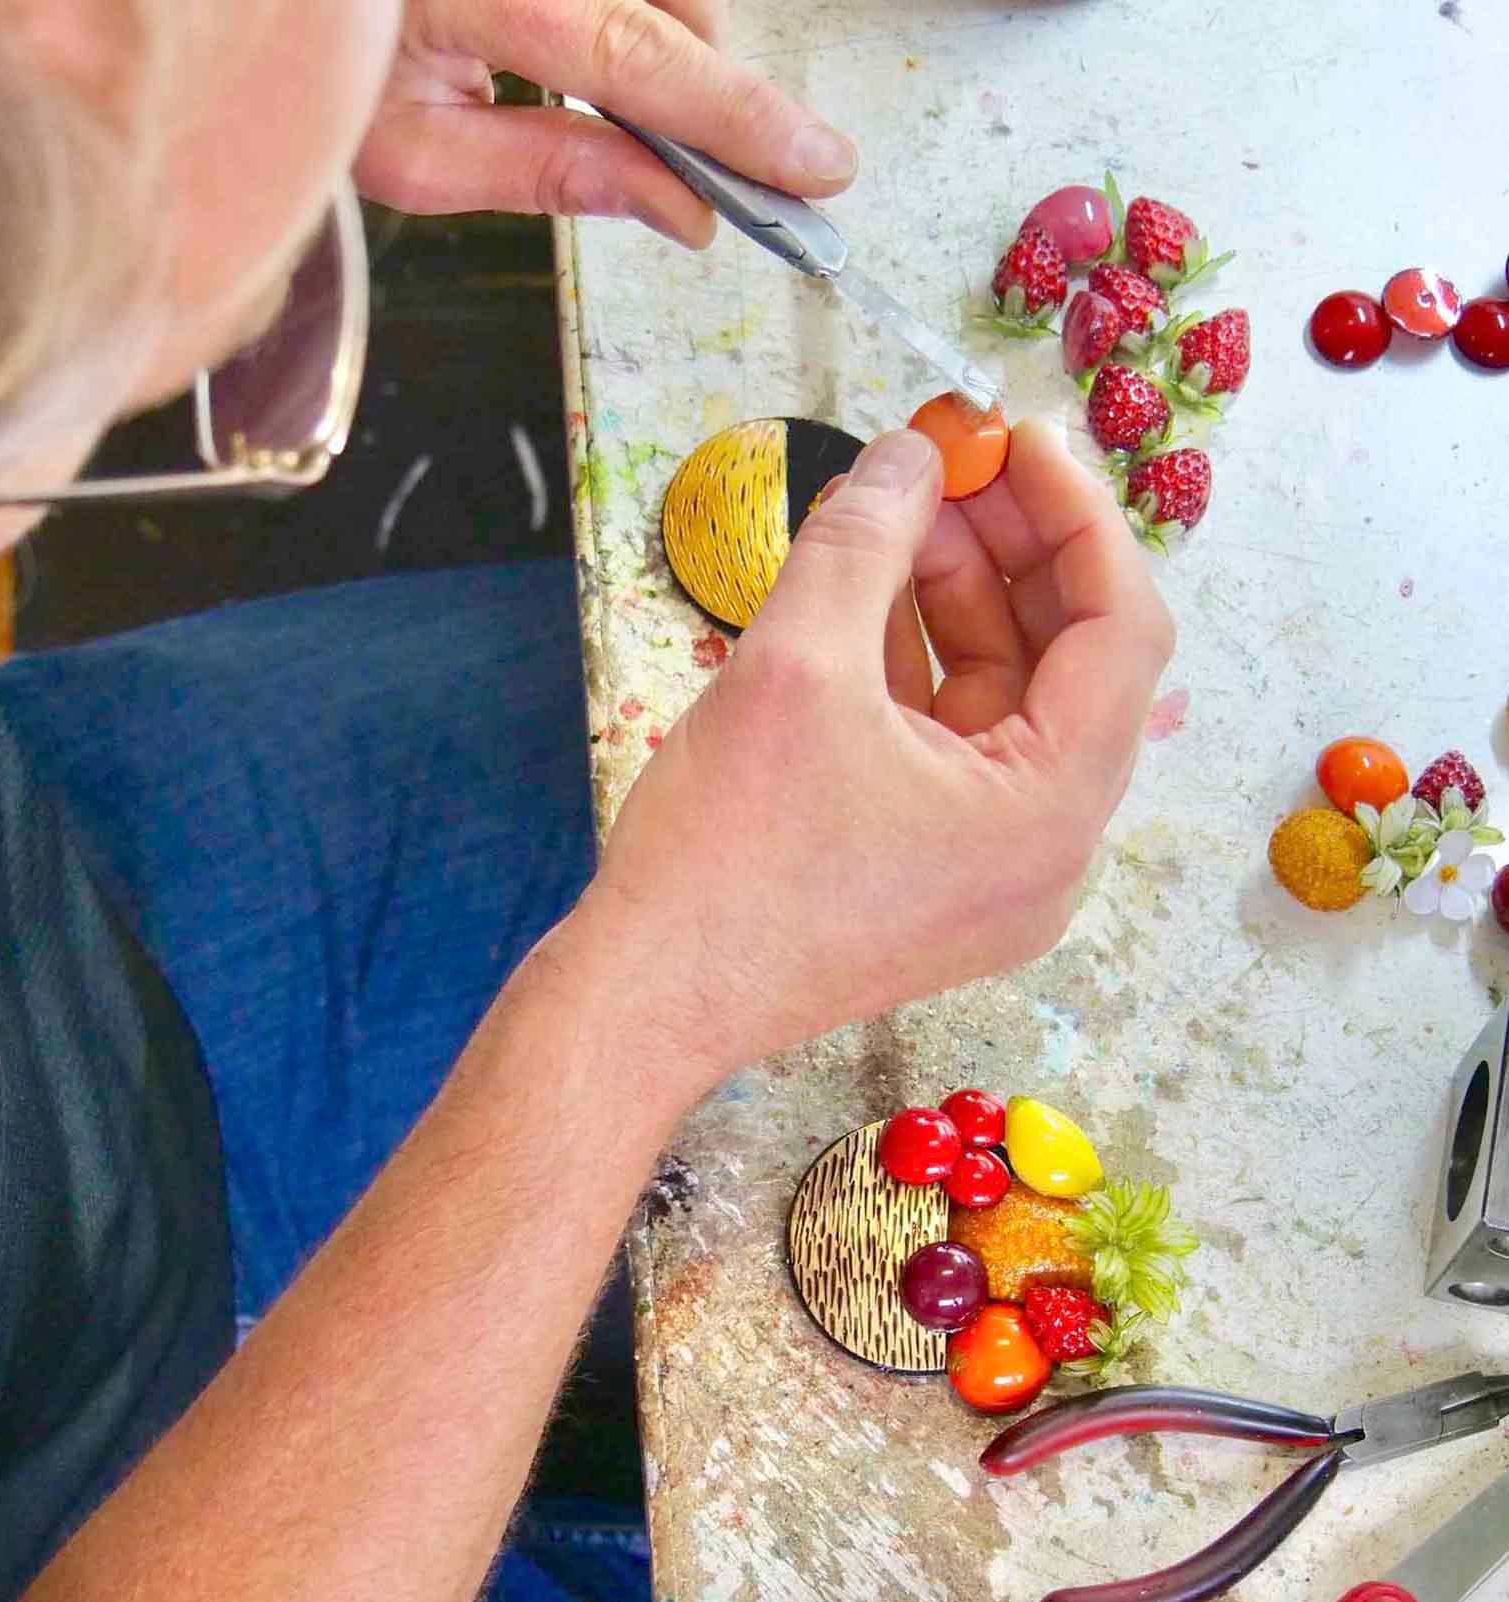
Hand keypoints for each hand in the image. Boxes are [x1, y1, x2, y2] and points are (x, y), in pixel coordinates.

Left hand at [352, 0, 857, 246]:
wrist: (256, 0)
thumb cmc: (314, 71)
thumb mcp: (413, 154)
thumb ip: (549, 174)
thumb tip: (677, 209)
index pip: (642, 61)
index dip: (740, 121)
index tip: (817, 166)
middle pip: (669, 6)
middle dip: (698, 93)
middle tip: (698, 171)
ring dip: (661, 43)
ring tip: (595, 97)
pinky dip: (629, 10)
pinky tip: (577, 47)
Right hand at [586, 420, 1175, 1082]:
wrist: (647, 998)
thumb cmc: (724, 853)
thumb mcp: (793, 666)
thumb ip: (864, 541)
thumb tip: (907, 455)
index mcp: (1050, 811)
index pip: (1121, 630)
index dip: (1076, 516)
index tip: (1015, 437)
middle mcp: (1047, 852)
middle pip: (1065, 664)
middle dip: (1007, 551)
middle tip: (945, 463)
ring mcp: (990, 875)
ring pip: (1002, 704)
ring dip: (954, 602)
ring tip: (889, 515)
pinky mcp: (933, 881)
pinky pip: (952, 752)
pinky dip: (917, 671)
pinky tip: (866, 598)